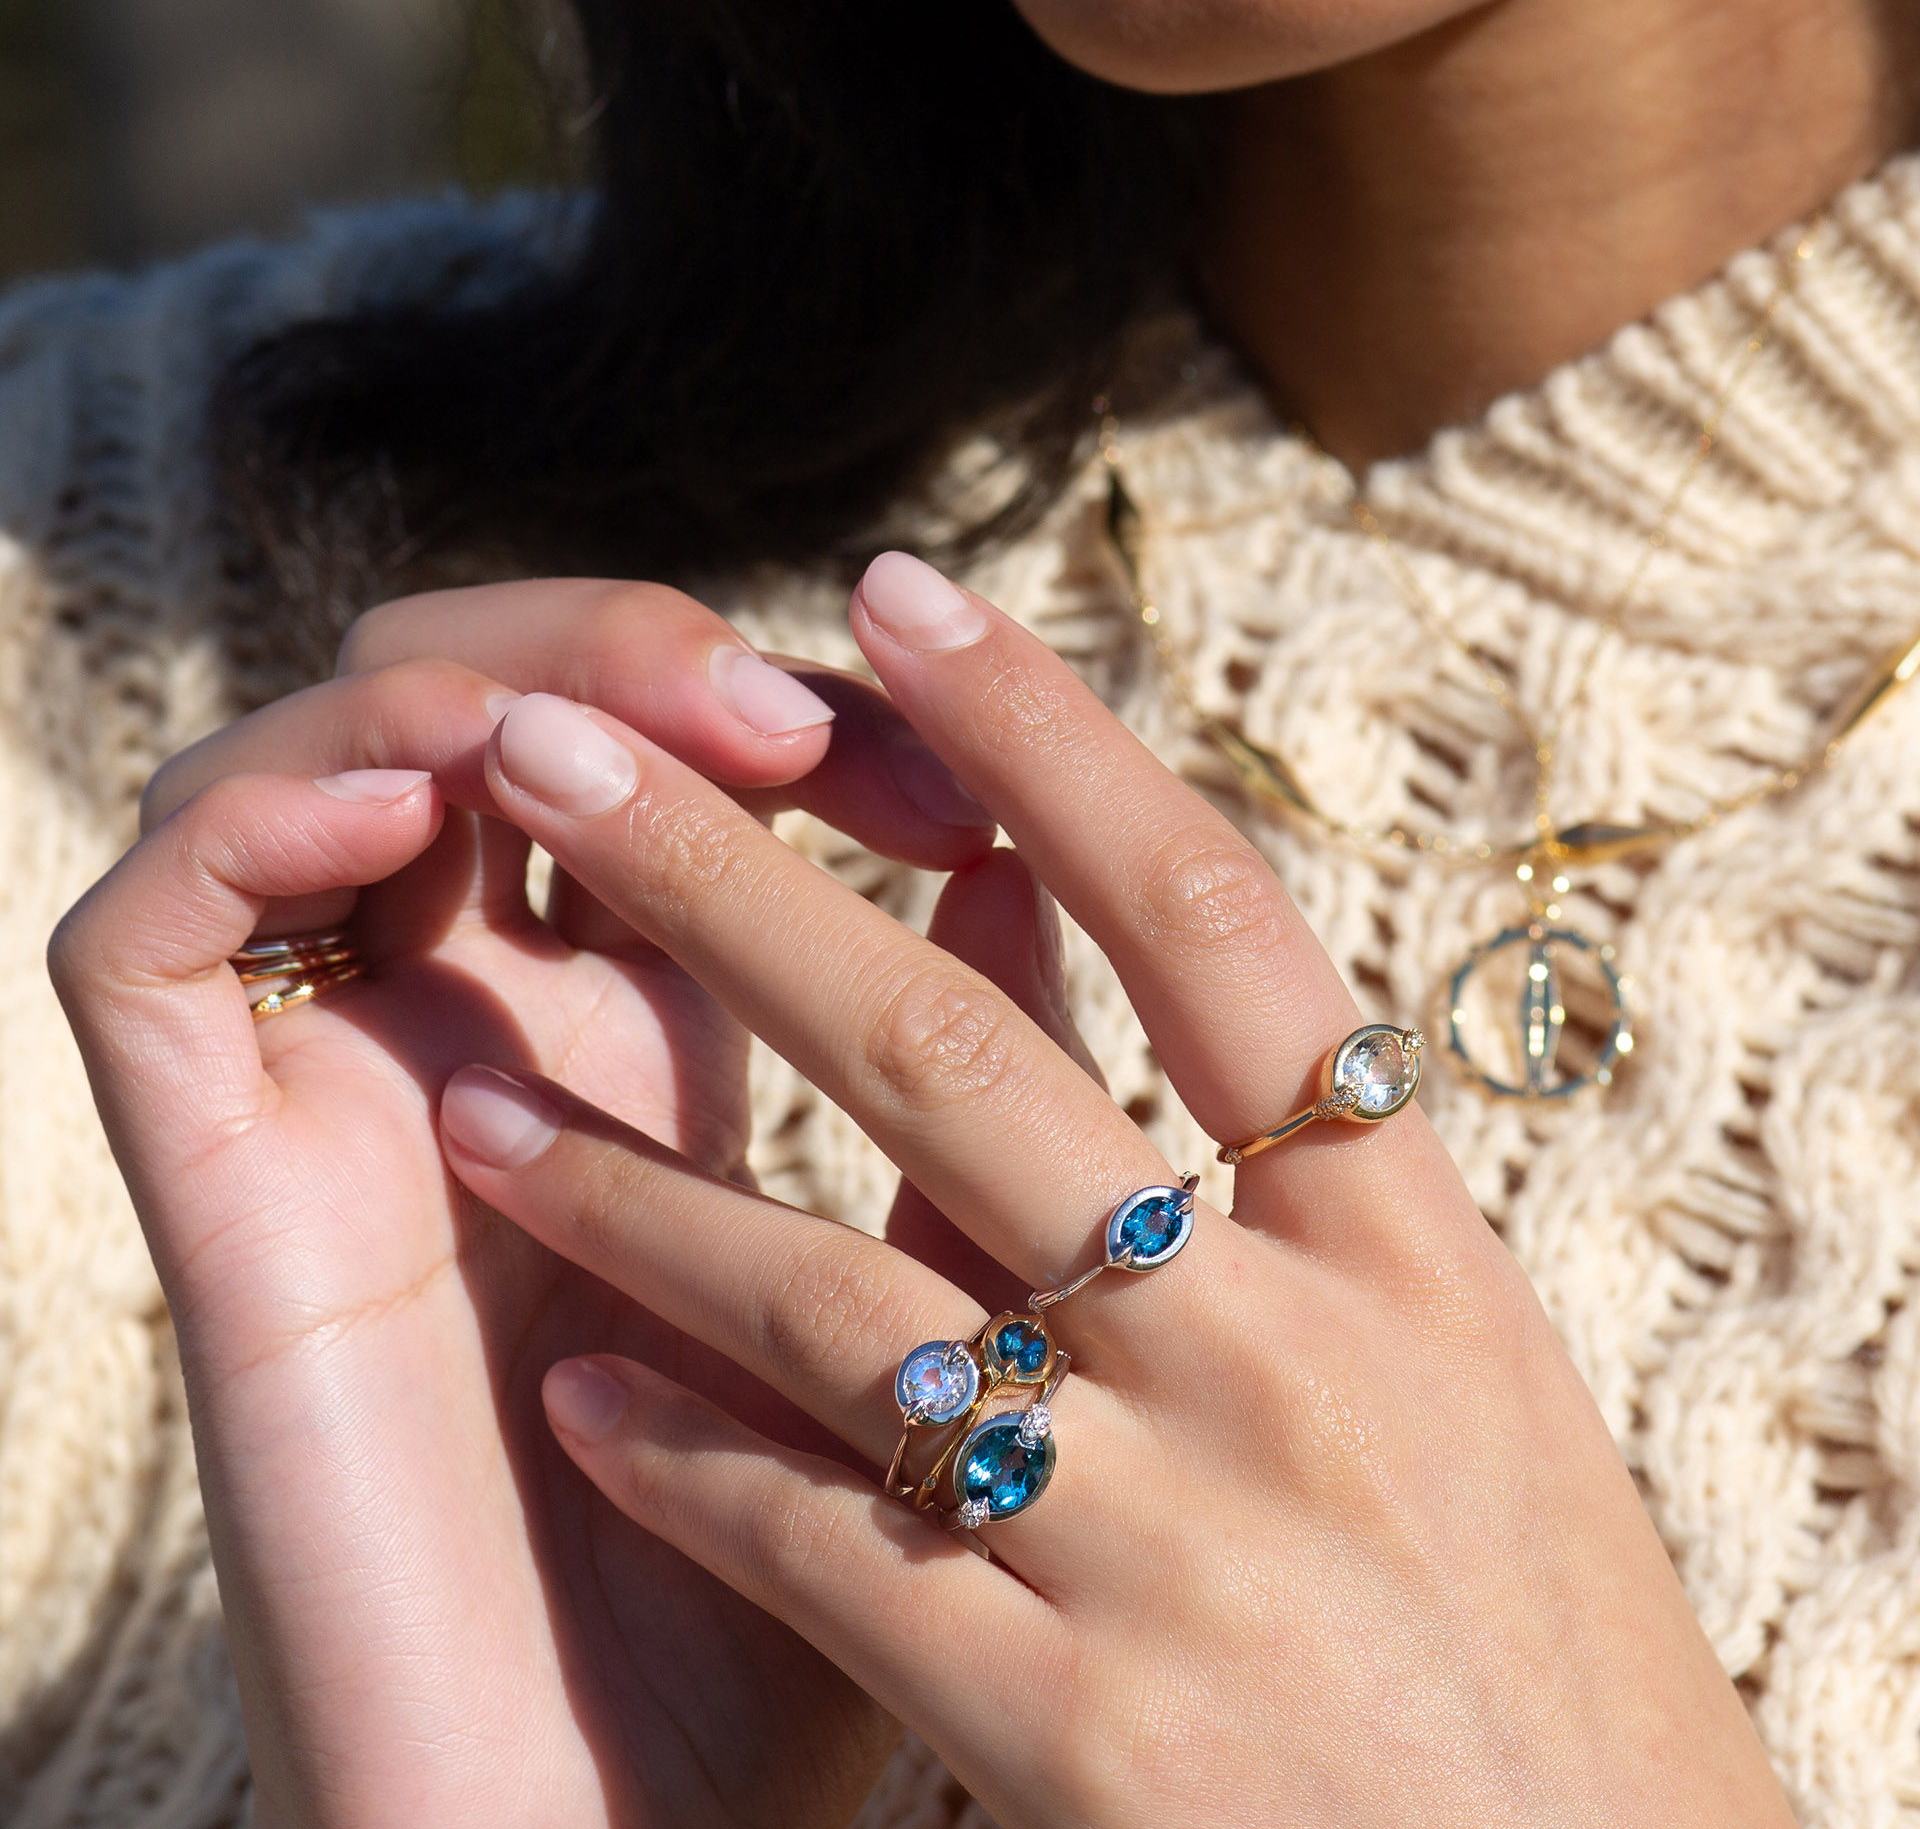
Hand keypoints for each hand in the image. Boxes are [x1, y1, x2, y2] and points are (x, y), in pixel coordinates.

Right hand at [52, 579, 998, 1827]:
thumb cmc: (798, 1587)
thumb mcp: (915, 1290)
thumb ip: (952, 1078)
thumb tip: (1029, 862)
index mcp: (636, 1046)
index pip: (663, 762)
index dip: (787, 710)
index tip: (956, 778)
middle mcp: (476, 1041)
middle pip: (484, 717)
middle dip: (625, 658)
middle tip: (787, 727)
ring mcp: (338, 1104)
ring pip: (319, 773)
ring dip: (457, 692)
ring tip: (611, 737)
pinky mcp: (222, 1202)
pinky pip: (160, 944)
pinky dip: (261, 817)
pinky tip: (418, 806)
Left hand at [437, 553, 1799, 1827]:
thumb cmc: (1522, 1635)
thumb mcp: (1446, 1362)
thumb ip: (1277, 1161)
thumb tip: (1080, 933)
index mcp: (1404, 1247)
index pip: (1203, 914)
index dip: (1041, 732)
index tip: (894, 596)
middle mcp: (1289, 1356)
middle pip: (953, 1055)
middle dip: (726, 886)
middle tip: (551, 748)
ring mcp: (1180, 1546)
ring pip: (831, 1302)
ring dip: (627, 1194)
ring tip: (470, 1106)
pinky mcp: (1078, 1736)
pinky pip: (822, 1548)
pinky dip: (685, 1459)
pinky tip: (578, 1398)